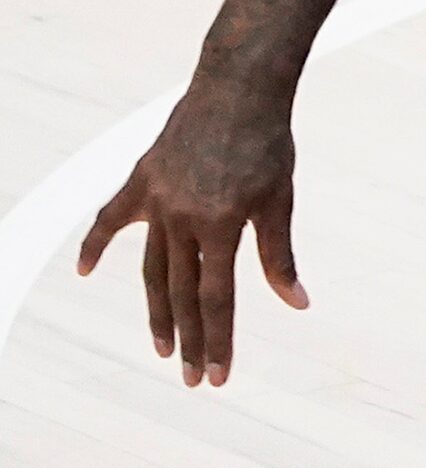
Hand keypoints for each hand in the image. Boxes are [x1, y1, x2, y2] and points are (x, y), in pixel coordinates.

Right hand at [77, 77, 308, 385]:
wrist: (238, 87)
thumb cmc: (267, 143)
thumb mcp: (279, 199)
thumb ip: (279, 255)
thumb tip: (298, 304)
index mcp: (221, 225)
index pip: (217, 298)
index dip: (219, 340)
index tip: (219, 377)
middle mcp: (182, 218)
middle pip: (183, 294)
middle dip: (191, 340)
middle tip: (193, 380)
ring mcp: (157, 199)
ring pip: (152, 268)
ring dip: (158, 311)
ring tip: (162, 347)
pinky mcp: (142, 179)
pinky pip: (112, 217)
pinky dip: (97, 243)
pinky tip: (85, 272)